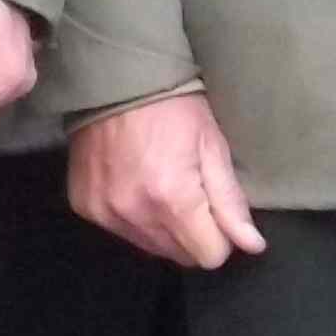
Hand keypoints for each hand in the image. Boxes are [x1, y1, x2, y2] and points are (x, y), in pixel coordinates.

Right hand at [67, 88, 266, 268]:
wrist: (114, 78)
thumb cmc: (173, 107)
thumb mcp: (212, 146)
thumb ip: (230, 202)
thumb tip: (252, 245)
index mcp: (173, 200)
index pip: (210, 256)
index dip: (220, 237)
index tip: (215, 210)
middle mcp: (134, 213)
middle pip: (179, 255)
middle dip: (192, 234)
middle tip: (189, 193)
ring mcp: (104, 211)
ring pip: (150, 247)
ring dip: (161, 228)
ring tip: (159, 186)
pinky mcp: (83, 205)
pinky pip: (119, 230)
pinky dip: (131, 216)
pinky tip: (132, 184)